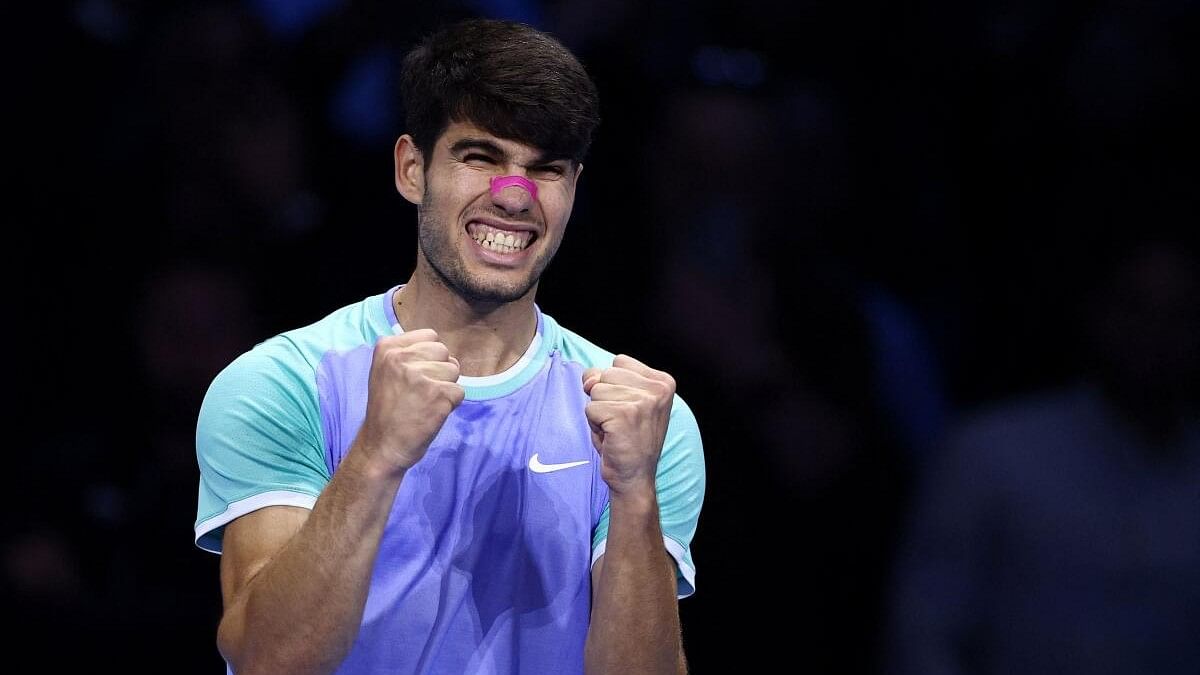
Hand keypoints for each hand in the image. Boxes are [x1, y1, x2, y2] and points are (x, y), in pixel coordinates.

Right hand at [357, 328, 463, 474]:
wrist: (381, 447)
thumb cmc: (388, 411)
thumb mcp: (386, 372)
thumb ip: (409, 354)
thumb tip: (444, 351)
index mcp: (387, 347)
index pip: (430, 336)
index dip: (430, 357)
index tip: (415, 377)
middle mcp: (401, 358)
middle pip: (444, 352)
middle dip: (440, 371)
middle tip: (421, 393)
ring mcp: (419, 376)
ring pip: (454, 370)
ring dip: (446, 388)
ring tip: (424, 404)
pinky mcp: (437, 395)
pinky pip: (460, 392)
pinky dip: (451, 405)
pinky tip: (431, 414)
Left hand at [582, 355, 675, 495]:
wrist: (635, 477)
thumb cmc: (628, 438)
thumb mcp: (622, 399)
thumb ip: (605, 379)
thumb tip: (589, 379)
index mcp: (663, 381)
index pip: (619, 361)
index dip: (613, 384)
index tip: (628, 408)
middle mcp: (658, 389)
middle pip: (606, 374)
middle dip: (604, 398)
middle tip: (620, 421)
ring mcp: (643, 402)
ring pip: (596, 391)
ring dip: (599, 412)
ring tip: (616, 429)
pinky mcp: (625, 415)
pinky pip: (590, 409)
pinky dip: (594, 425)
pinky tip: (612, 436)